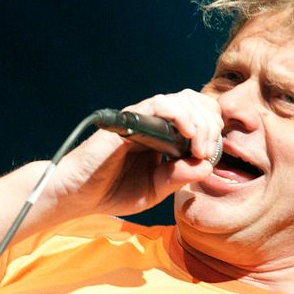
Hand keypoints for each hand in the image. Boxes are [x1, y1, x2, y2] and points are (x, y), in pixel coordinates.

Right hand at [44, 89, 222, 218]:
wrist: (79, 194)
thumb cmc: (113, 191)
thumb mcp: (155, 189)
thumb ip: (179, 177)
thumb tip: (207, 165)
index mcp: (165, 136)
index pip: (201, 116)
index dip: (214, 130)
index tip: (212, 155)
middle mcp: (156, 122)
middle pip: (197, 102)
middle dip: (211, 125)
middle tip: (207, 152)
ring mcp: (143, 117)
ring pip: (183, 99)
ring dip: (200, 121)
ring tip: (199, 148)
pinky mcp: (130, 118)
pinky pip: (160, 103)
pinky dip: (179, 114)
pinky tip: (187, 134)